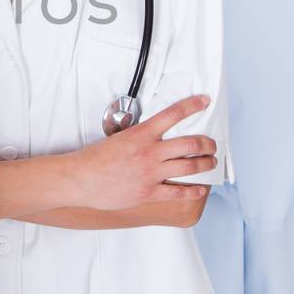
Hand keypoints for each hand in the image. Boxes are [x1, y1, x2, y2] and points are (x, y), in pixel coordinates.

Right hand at [68, 94, 218, 211]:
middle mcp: (150, 152)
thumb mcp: (117, 137)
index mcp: (141, 134)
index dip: (193, 105)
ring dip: (206, 163)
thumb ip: (137, 137)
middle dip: (208, 143)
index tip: (204, 101)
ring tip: (211, 162)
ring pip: (190, 166)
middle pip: (191, 143)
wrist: (80, 179)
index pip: (173, 114)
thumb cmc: (94, 159)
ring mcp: (151, 173)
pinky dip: (194, 190)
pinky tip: (201, 189)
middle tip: (213, 144)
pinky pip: (179, 192)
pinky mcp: (149, 192)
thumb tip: (146, 136)